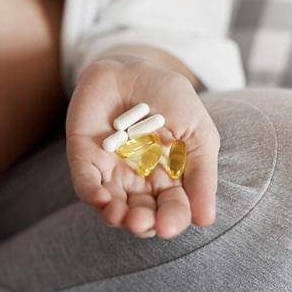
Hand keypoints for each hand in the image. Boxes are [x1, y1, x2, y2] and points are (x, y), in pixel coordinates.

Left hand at [65, 56, 218, 238]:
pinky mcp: (84, 157)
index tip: (170, 225)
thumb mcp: (197, 132)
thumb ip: (201, 173)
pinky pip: (85, 182)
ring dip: (118, 217)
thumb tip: (206, 220)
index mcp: (169, 179)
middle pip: (142, 213)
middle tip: (147, 222)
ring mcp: (110, 171)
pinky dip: (92, 195)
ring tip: (126, 218)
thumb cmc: (170, 99)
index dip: (172, 219)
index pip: (172, 208)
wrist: (135, 66)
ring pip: (112, 206)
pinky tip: (103, 201)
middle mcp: (138, 182)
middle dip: (144, 222)